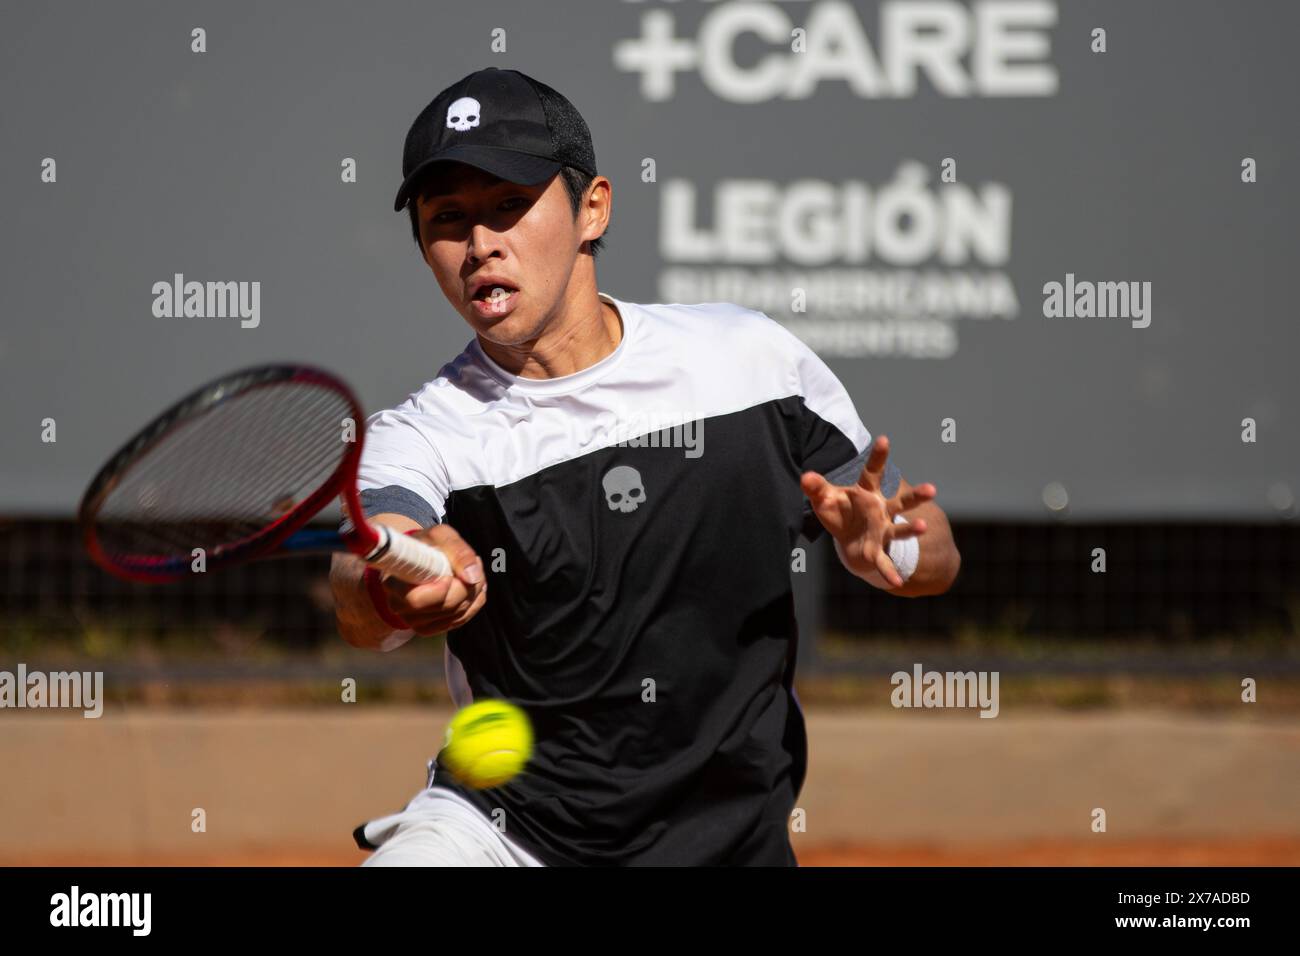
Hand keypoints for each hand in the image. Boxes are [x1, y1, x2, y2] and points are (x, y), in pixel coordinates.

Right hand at [381, 524, 486, 634]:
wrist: (417, 559)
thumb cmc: (426, 545)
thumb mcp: (440, 536)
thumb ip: (457, 550)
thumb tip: (472, 576)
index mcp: (394, 582)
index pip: (415, 600)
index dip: (440, 590)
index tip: (450, 575)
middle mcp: (399, 606)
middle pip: (444, 607)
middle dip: (467, 586)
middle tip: (475, 564)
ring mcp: (413, 621)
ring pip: (457, 614)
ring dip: (474, 592)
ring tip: (472, 570)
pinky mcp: (428, 628)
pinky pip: (461, 620)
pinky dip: (474, 602)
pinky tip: (471, 585)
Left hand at [800, 435, 935, 587]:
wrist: (849, 541)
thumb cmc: (840, 513)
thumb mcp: (825, 500)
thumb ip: (816, 488)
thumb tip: (805, 476)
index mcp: (867, 493)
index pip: (873, 472)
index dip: (879, 457)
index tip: (884, 439)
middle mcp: (881, 511)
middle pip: (902, 502)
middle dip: (917, 496)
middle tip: (933, 489)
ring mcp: (883, 531)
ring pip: (900, 530)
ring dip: (911, 529)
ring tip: (923, 527)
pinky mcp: (877, 551)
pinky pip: (884, 562)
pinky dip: (889, 572)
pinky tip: (896, 582)